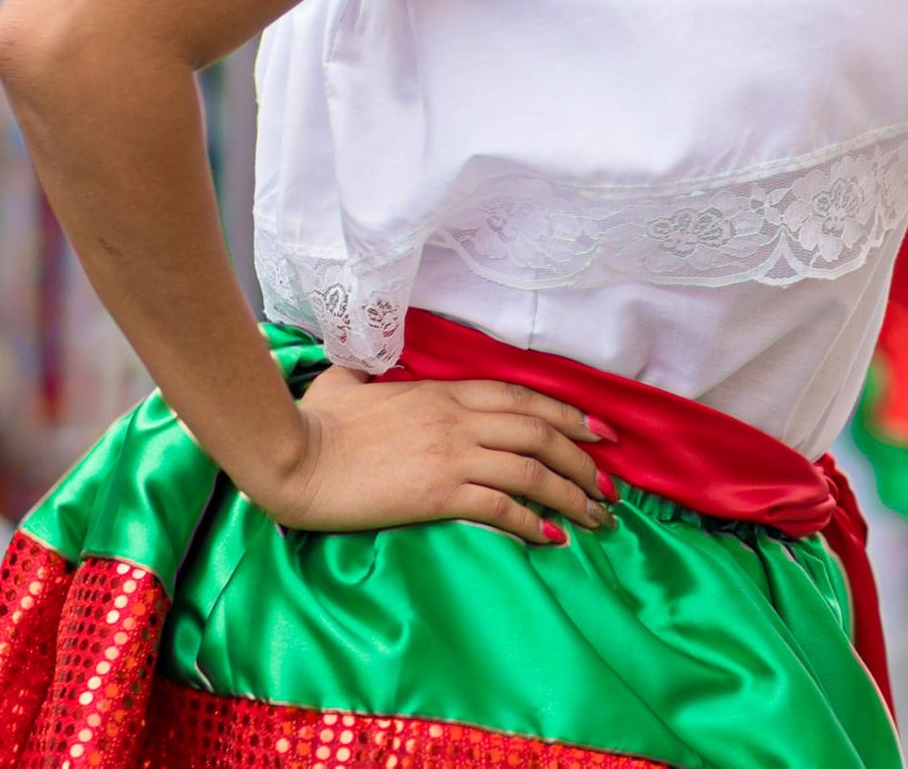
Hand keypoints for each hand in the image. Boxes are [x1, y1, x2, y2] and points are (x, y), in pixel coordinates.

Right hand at [254, 367, 616, 544]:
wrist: (296, 457)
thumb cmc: (318, 421)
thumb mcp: (351, 381)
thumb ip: (372, 373)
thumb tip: (368, 370)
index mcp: (444, 392)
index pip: (522, 398)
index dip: (568, 413)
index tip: (601, 433)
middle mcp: (457, 419)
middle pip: (539, 431)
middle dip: (583, 459)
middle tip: (610, 485)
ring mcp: (450, 454)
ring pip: (530, 469)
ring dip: (571, 494)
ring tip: (596, 517)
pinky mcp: (437, 493)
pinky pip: (500, 505)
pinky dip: (532, 522)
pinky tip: (551, 538)